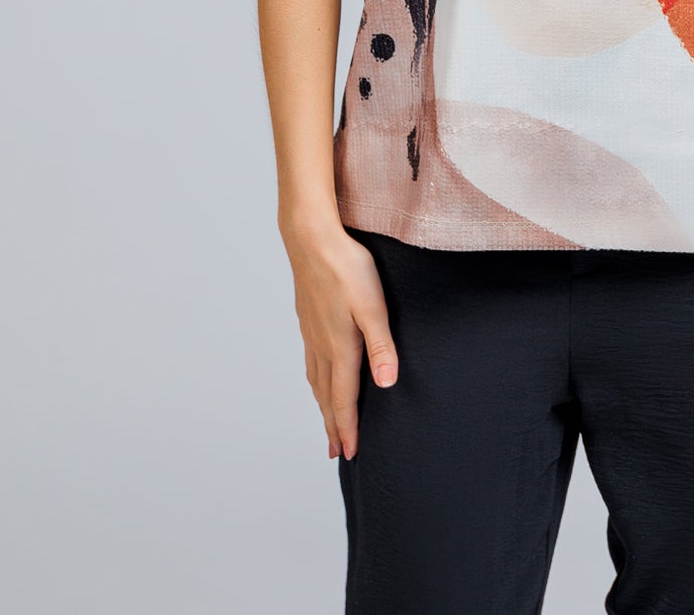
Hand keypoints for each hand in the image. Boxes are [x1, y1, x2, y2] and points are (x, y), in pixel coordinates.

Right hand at [282, 222, 400, 460]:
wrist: (311, 239)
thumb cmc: (347, 268)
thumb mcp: (372, 306)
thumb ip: (380, 346)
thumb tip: (385, 385)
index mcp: (340, 347)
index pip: (344, 398)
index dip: (348, 428)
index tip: (351, 454)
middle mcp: (322, 346)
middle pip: (327, 396)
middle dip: (333, 425)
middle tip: (337, 452)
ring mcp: (311, 333)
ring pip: (316, 381)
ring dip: (323, 406)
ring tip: (328, 422)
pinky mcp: (308, 320)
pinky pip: (311, 363)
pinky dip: (316, 382)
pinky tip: (319, 377)